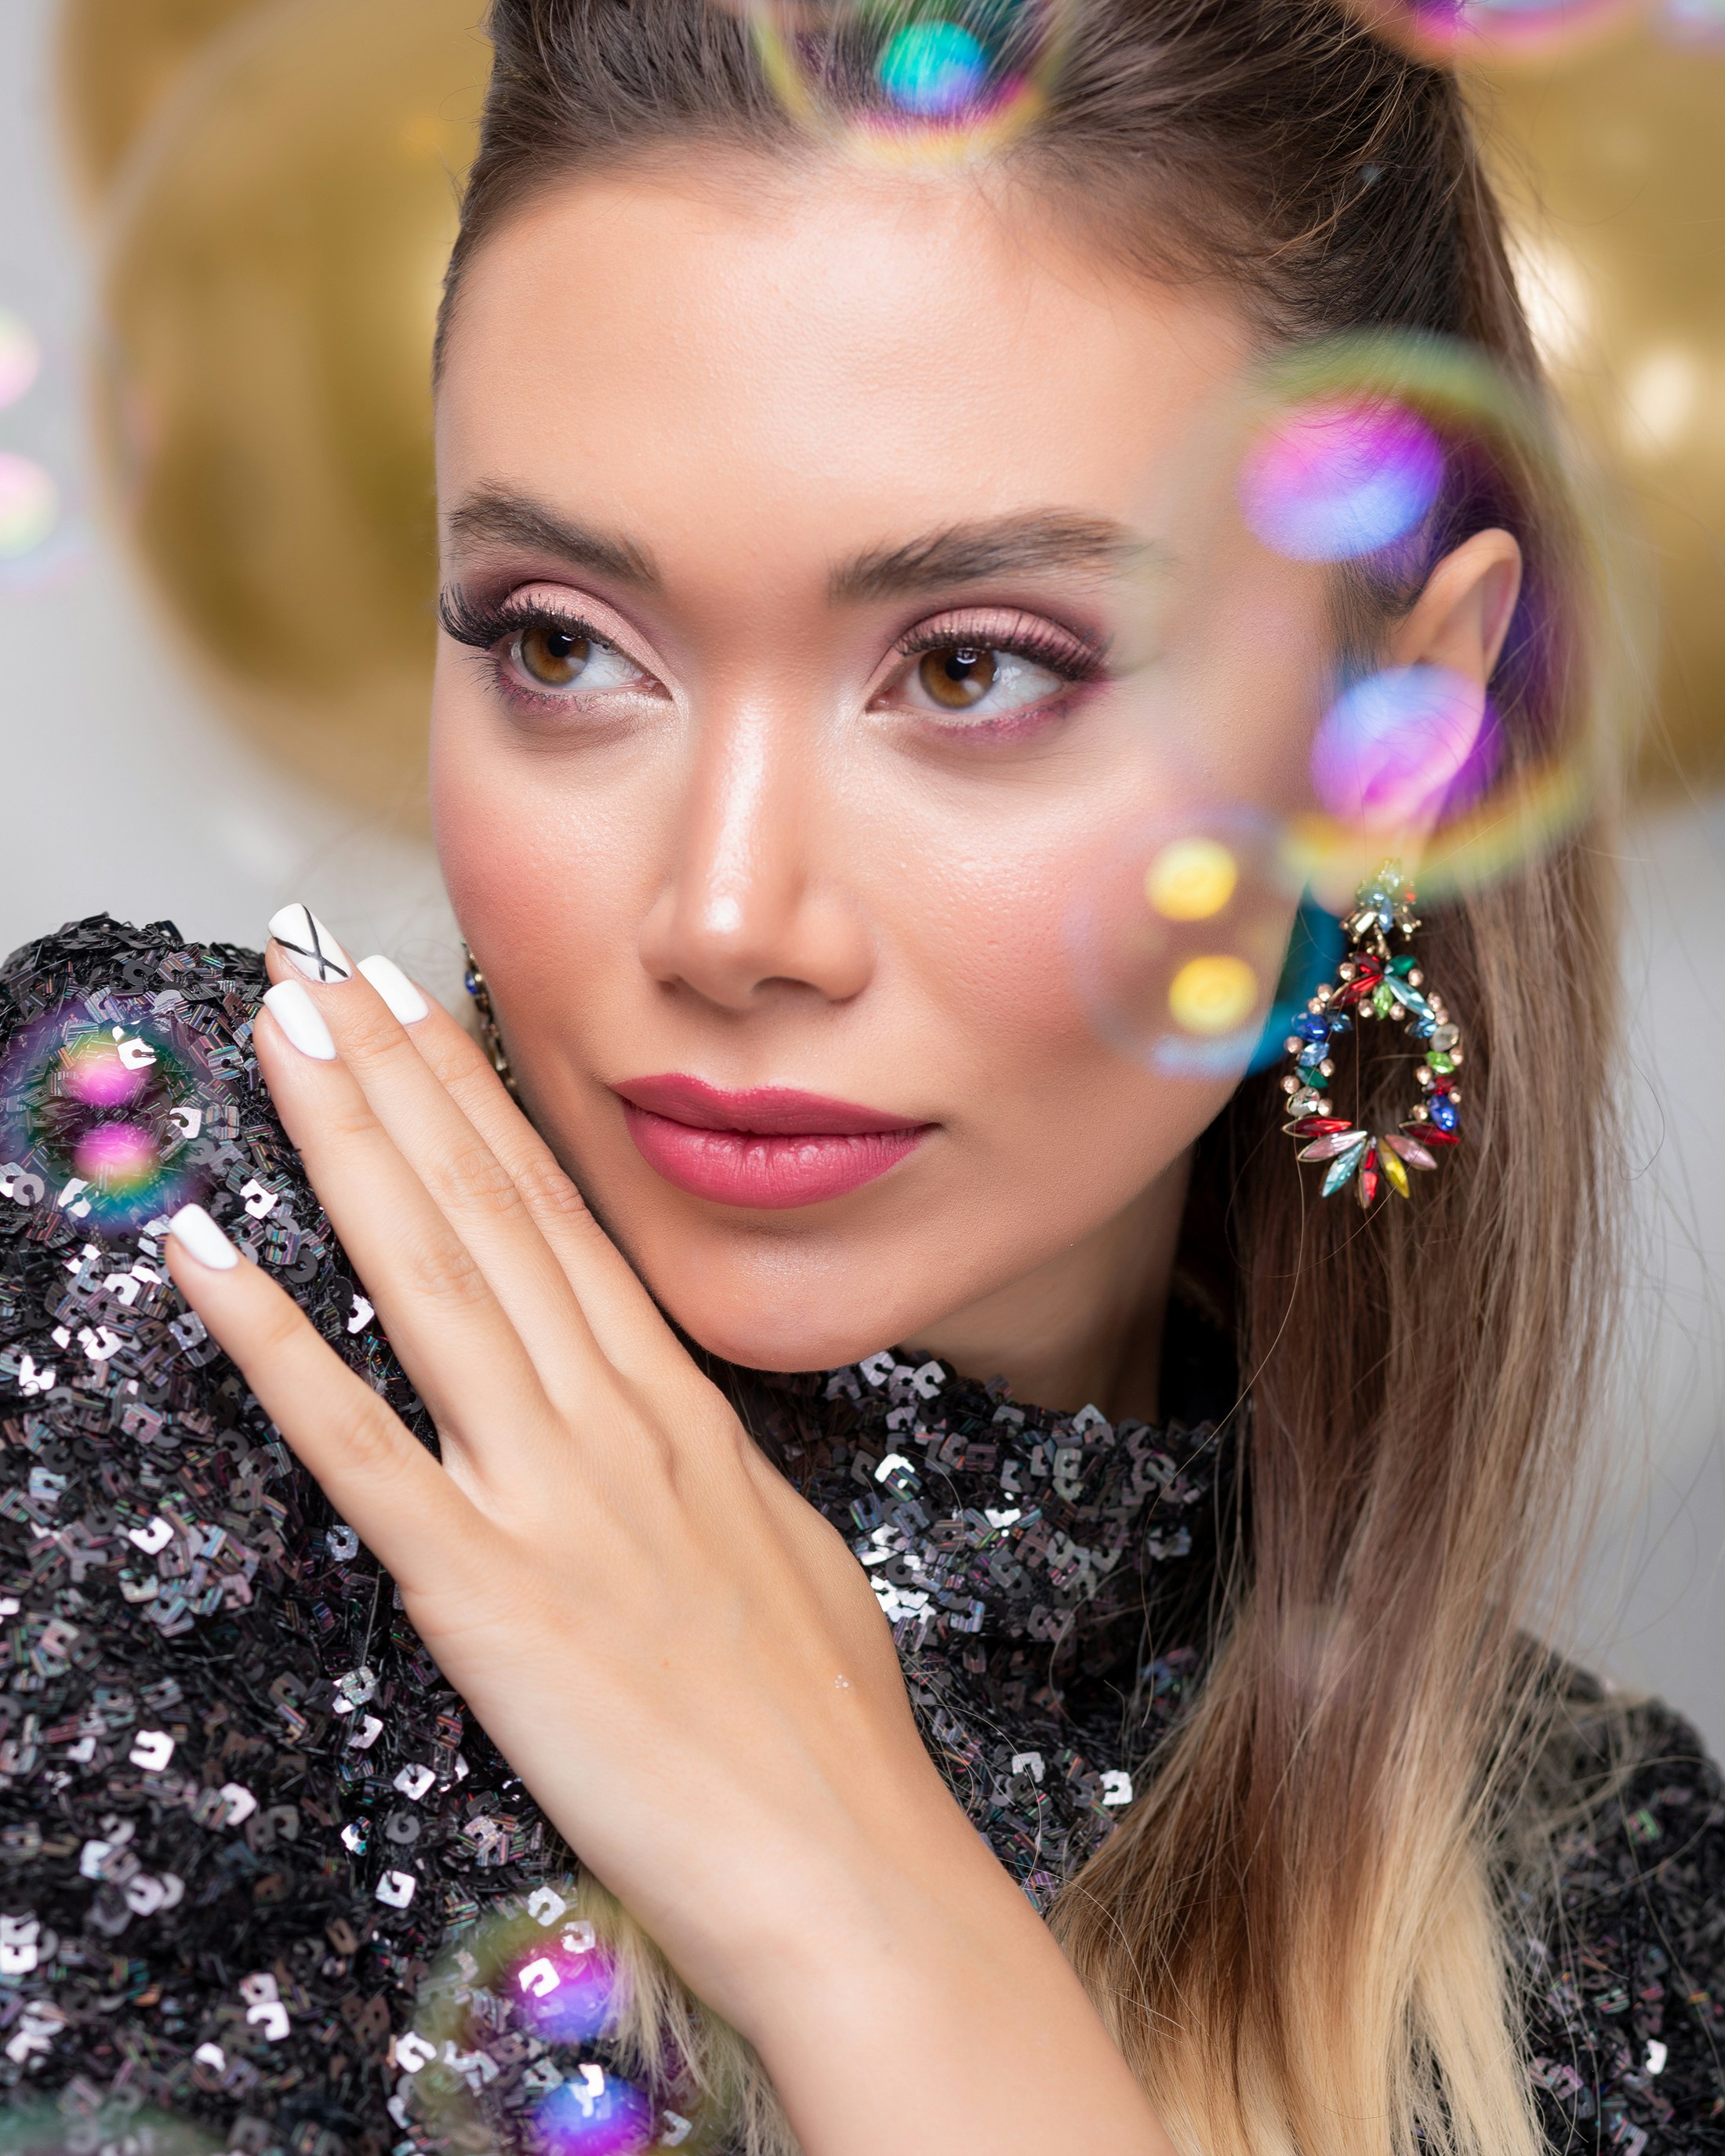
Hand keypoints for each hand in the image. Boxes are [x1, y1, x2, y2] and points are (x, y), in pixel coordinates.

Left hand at [164, 919, 1169, 2155]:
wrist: (852, 1865)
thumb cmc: (829, 1730)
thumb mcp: (782, 1555)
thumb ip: (708, 1473)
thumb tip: (671, 1428)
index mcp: (680, 1410)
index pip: (560, 1219)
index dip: (479, 1105)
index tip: (424, 1014)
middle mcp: (611, 1419)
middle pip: (486, 1213)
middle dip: (396, 1079)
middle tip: (319, 969)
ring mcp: (548, 1492)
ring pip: (429, 1279)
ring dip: (346, 1145)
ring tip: (281, 1035)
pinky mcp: (484, 1590)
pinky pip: (359, 1446)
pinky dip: (275, 1344)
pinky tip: (206, 1258)